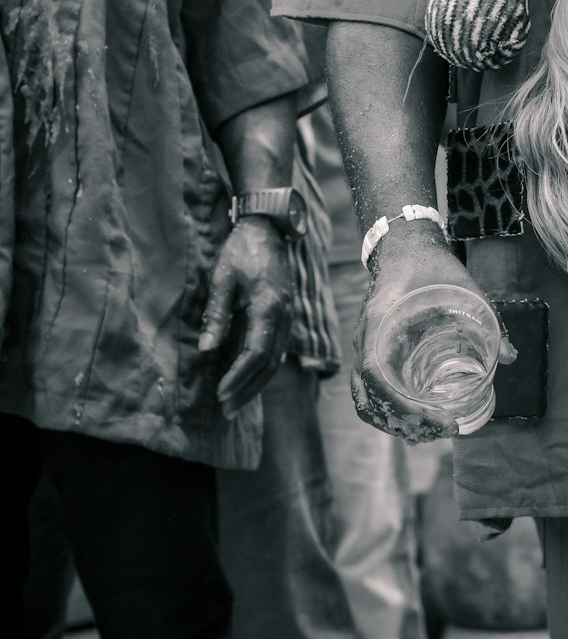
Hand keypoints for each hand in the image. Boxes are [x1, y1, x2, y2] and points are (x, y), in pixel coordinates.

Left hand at [199, 218, 292, 419]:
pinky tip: (248, 379)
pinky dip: (263, 369)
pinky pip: (278, 349)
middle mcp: (284, 315)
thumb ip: (217, 314)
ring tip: (234, 402)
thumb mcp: (222, 277)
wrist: (267, 228)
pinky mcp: (286, 315)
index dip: (239, 377)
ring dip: (256, 383)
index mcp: (268, 305)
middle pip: (269, 363)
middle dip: (248, 389)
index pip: (256, 352)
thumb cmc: (241, 249)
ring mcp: (288, 315)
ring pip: (277, 359)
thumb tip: (207, 349)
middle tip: (227, 410)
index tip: (220, 394)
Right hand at [351, 223, 515, 443]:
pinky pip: (368, 392)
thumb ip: (487, 319)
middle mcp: (364, 340)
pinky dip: (388, 412)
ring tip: (433, 431)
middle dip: (405, 423)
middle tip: (444, 429)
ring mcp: (364, 347)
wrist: (405, 244)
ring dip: (395, 423)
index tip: (439, 419)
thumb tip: (512, 357)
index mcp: (380, 321)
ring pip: (365, 401)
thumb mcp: (464, 286)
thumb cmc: (431, 264)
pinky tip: (417, 419)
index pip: (376, 376)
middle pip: (369, 399)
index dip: (404, 406)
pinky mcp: (371, 352)